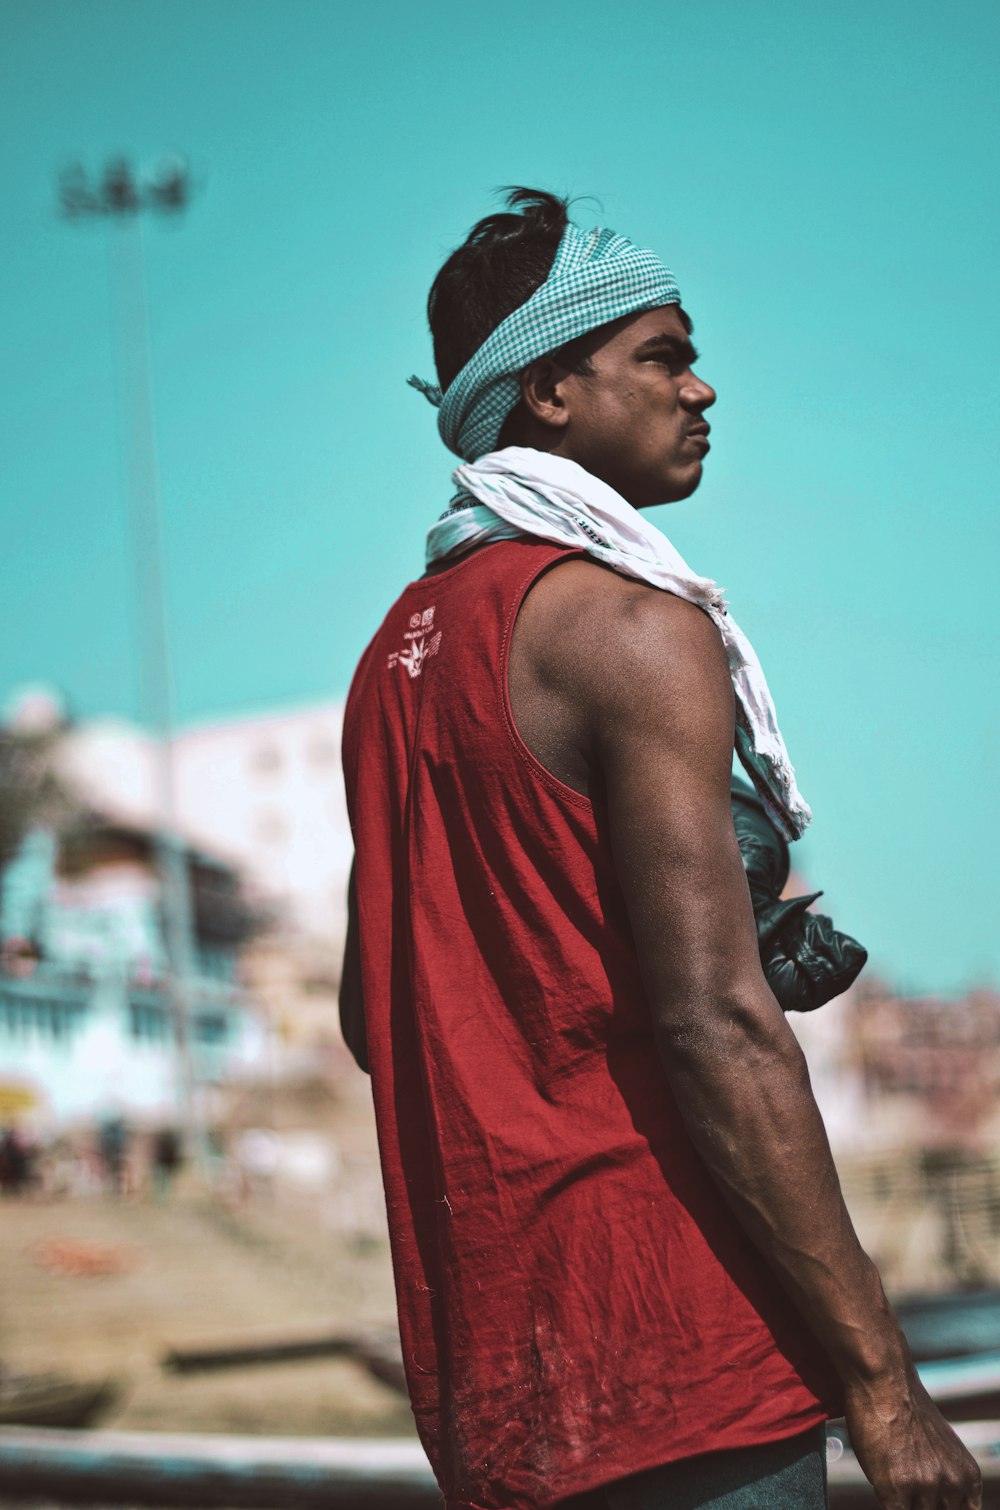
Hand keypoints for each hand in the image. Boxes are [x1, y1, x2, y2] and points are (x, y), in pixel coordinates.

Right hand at [845, 1368, 981, 1508]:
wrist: (884, 1380)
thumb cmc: (904, 1407)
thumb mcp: (941, 1446)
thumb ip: (945, 1476)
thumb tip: (937, 1499)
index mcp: (968, 1475)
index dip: (946, 1506)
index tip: (933, 1499)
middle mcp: (952, 1484)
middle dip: (921, 1503)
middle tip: (909, 1484)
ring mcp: (925, 1488)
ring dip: (905, 1501)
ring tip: (892, 1473)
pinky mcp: (897, 1489)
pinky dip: (887, 1501)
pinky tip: (882, 1482)